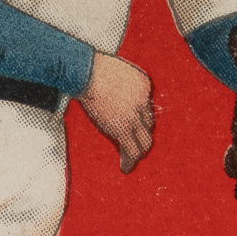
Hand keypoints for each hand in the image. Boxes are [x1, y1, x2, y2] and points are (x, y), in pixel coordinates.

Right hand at [78, 52, 154, 172]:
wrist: (87, 72)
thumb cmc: (92, 68)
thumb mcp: (114, 71)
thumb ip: (120, 84)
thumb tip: (112, 97)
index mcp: (144, 84)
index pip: (147, 106)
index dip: (139, 116)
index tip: (132, 123)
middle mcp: (145, 100)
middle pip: (148, 123)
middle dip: (141, 133)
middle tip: (136, 144)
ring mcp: (135, 116)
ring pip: (145, 140)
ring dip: (139, 151)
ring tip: (133, 160)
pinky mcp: (124, 128)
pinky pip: (131, 149)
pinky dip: (130, 161)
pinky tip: (126, 168)